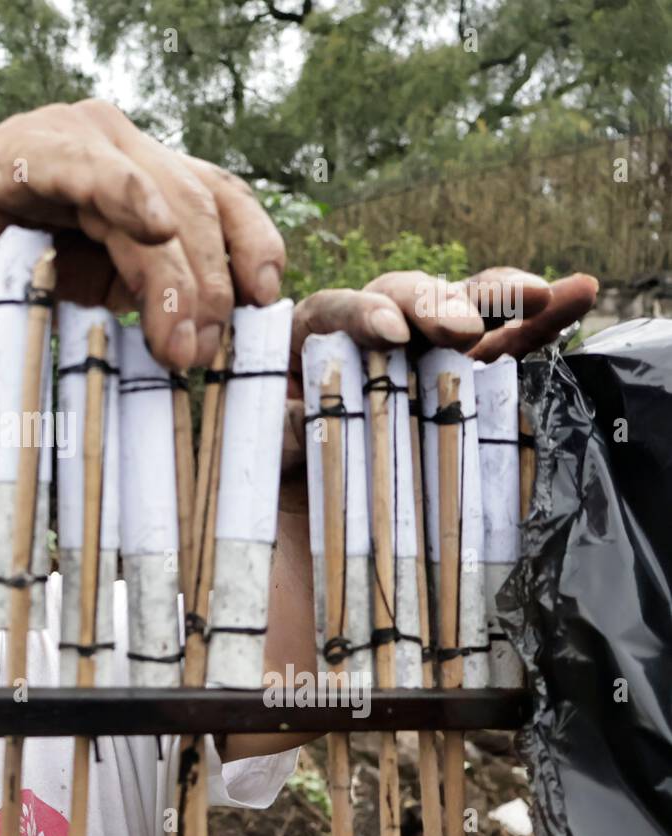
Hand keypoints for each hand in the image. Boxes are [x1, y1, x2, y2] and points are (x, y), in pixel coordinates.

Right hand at [0, 99, 285, 369]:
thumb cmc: (8, 278)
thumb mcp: (95, 286)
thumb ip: (147, 287)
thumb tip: (211, 333)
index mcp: (144, 172)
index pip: (221, 196)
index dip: (254, 243)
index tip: (266, 302)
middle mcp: (116, 143)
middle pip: (194, 206)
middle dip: (207, 286)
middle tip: (199, 355)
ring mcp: (69, 139)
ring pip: (150, 198)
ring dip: (172, 274)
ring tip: (177, 342)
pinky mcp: (16, 152)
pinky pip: (79, 166)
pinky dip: (120, 189)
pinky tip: (151, 224)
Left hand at [277, 268, 599, 511]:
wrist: (315, 536)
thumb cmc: (280, 489)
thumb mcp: (264, 465)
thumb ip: (279, 436)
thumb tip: (301, 419)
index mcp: (307, 345)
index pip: (332, 311)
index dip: (361, 314)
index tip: (390, 333)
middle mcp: (368, 338)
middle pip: (400, 298)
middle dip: (433, 305)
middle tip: (461, 327)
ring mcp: (421, 355)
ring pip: (458, 310)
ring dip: (494, 298)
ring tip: (536, 293)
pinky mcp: (466, 380)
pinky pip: (505, 343)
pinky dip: (539, 320)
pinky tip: (575, 295)